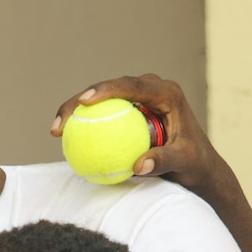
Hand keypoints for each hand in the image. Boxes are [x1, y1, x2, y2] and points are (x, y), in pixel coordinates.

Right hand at [50, 74, 225, 193]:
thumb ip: (164, 160)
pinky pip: (102, 116)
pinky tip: (63, 141)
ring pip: (101, 101)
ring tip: (54, 131)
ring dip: (75, 112)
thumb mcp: (183, 162)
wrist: (197, 166)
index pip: (131, 86)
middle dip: (79, 101)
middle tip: (60, 123)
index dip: (105, 89)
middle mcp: (151, 90)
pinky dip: (84, 126)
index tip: (84, 102)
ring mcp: (139, 101)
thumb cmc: (193, 163)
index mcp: (166, 93)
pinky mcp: (130, 113)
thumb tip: (138, 165)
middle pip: (108, 89)